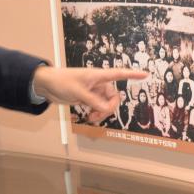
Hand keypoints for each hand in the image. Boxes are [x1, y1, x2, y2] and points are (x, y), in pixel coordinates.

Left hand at [32, 66, 147, 122]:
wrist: (46, 85)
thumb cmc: (61, 82)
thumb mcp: (78, 92)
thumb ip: (93, 102)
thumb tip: (107, 110)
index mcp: (97, 76)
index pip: (119, 74)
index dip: (133, 74)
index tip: (146, 74)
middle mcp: (97, 83)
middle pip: (113, 96)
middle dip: (109, 108)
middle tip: (97, 116)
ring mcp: (92, 91)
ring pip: (105, 104)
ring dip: (101, 113)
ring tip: (91, 118)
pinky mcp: (86, 98)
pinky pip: (97, 107)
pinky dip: (95, 113)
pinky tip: (88, 117)